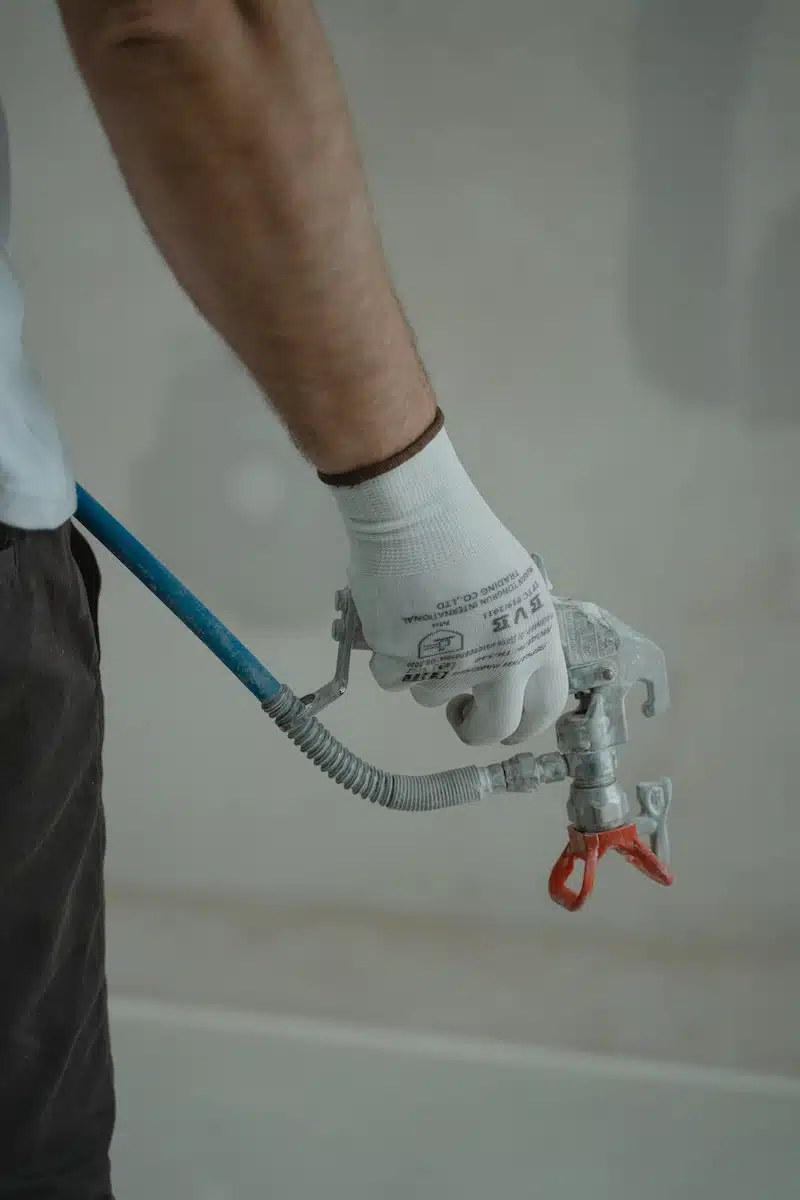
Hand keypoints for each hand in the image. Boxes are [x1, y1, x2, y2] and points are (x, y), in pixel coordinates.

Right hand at [327, 422, 567, 745]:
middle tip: (459, 713)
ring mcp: (450, 666)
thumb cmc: (466, 536)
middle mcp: (500, 663)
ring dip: (424, 673)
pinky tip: (394, 622)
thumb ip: (516, 629)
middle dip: (473, 728)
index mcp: (535, 640)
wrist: (416, 515)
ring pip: (432, 696)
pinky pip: (391, 679)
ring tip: (420, 628)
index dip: (525, 724)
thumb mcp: (516, 584)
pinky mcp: (403, 661)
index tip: (505, 722)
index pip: (545, 708)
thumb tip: (507, 664)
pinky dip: (388, 658)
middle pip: (493, 728)